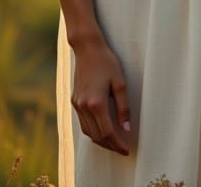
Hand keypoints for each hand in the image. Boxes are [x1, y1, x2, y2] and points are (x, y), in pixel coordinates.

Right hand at [71, 39, 131, 154]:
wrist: (88, 49)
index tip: (126, 150)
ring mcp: (77, 105)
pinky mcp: (74, 101)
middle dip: (110, 146)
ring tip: (114, 143)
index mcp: (96, 103)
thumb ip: (124, 107)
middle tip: (122, 149)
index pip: (107, 133)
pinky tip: (102, 130)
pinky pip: (83, 124)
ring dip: (101, 141)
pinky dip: (93, 131)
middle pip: (97, 136)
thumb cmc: (107, 63)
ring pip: (88, 132)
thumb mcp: (120, 83)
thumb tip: (126, 129)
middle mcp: (84, 107)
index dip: (117, 144)